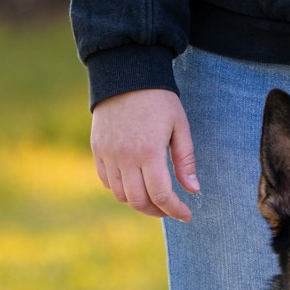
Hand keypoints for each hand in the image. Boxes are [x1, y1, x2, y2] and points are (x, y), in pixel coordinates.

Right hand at [91, 88, 198, 219]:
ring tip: (154, 196)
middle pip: (139, 201)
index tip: (186, 215)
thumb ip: (185, 160)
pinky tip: (135, 182)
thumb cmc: (159, 99)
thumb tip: (193, 190)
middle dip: (157, 211)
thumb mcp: (179, 126)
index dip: (175, 210)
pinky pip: (106, 181)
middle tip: (170, 208)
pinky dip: (121, 188)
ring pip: (121, 195)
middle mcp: (125, 157)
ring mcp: (108, 154)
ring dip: (139, 201)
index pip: (161, 195)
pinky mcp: (97, 149)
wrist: (126, 74)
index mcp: (149, 151)